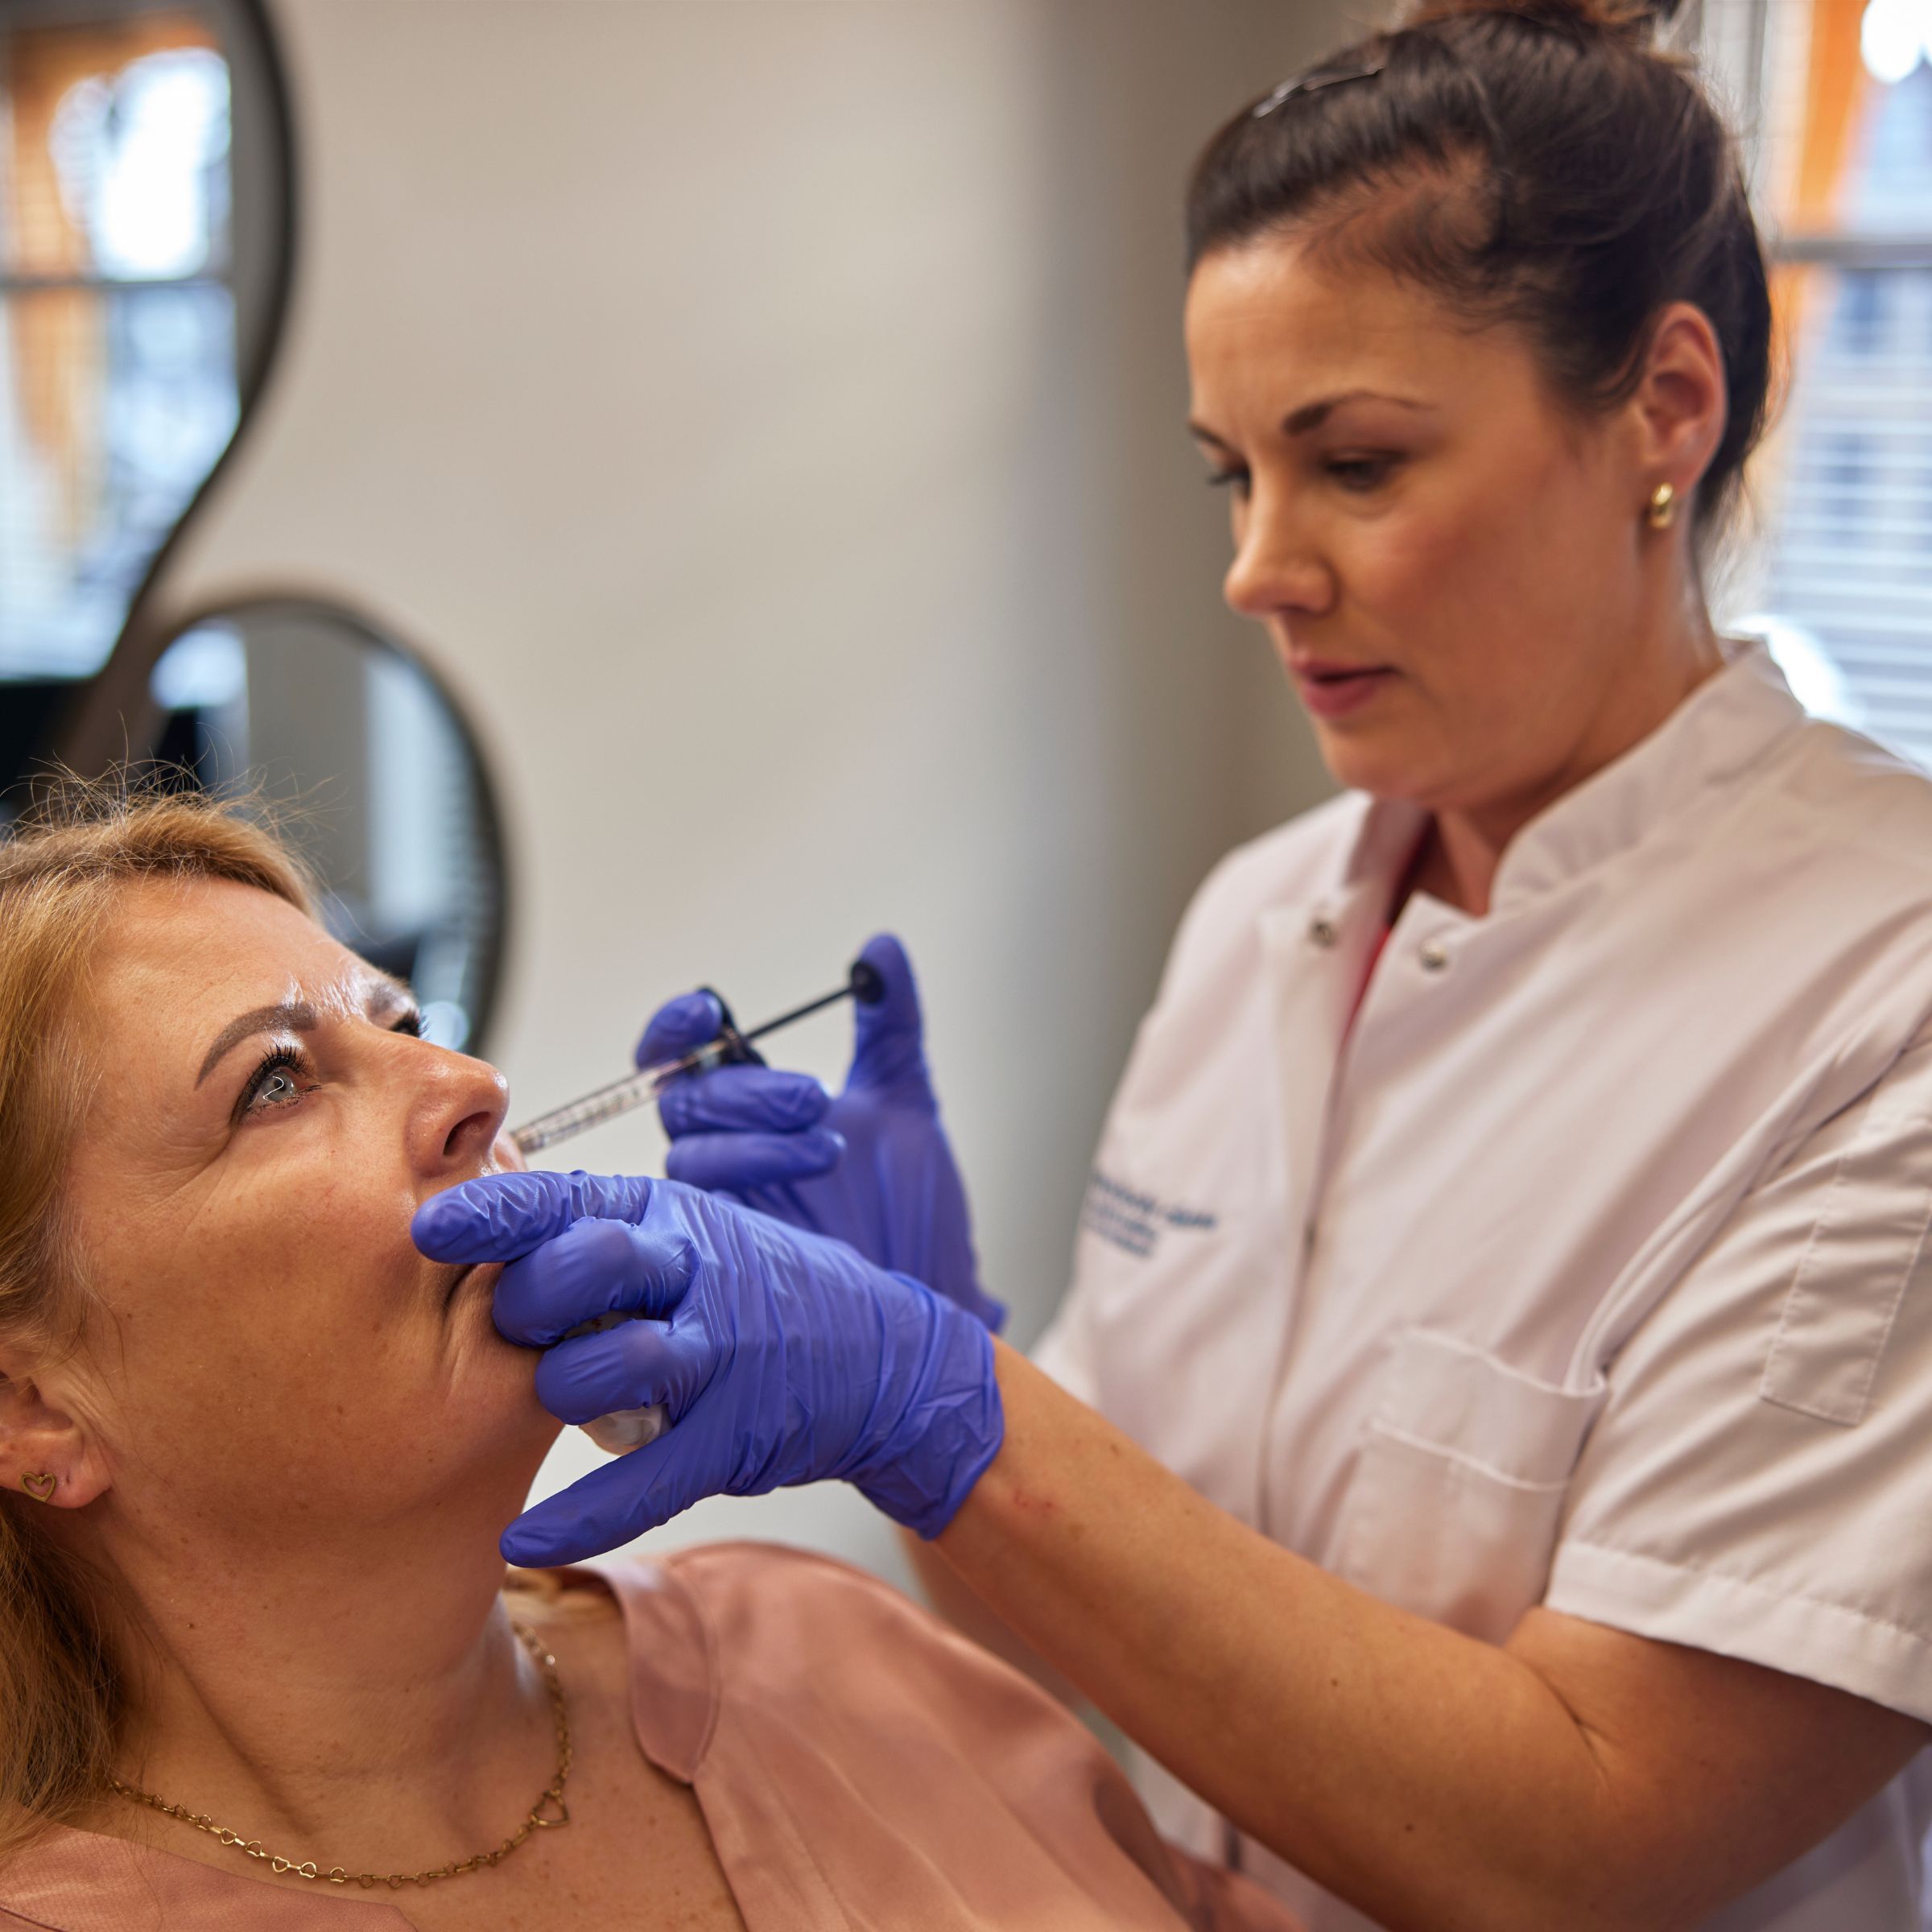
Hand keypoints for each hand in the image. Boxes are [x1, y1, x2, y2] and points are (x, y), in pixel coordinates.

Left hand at [412, 1170, 1001, 1564]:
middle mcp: (698, 1270)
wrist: (884, 1359)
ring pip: (612, 1366)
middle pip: (589, 1266)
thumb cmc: (757, 1294)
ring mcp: (724, 1351)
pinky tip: (519, 1541)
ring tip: (558, 1401)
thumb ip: (593, 1229)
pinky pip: (648, 1479)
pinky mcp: (739, 1432)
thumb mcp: (688, 1236)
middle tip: (507, 1328)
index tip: (424, 1230)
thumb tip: (475, 1210)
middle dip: (525, 1300)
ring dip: (562, 1392)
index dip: (493, 1215)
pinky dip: (579, 1517)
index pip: (570, 1199)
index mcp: (670, 1216)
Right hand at [638, 933, 1004, 1330]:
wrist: (935, 1295)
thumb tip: (881, 946)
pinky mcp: (723, 1263)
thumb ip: (890, 1023)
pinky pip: (694, 1226)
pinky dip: (734, 1204)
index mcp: (753, 1109)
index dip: (678, 1028)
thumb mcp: (909, 1102)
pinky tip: (784, 1209)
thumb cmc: (912, 1206)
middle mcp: (725, 1154)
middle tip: (817, 1101)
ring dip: (754, 1146)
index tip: (710, 1012)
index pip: (683, 1054)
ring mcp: (720, 1209)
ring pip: (690, 1157)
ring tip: (829, 1153)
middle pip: (685, 1099)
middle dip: (748, 1091)